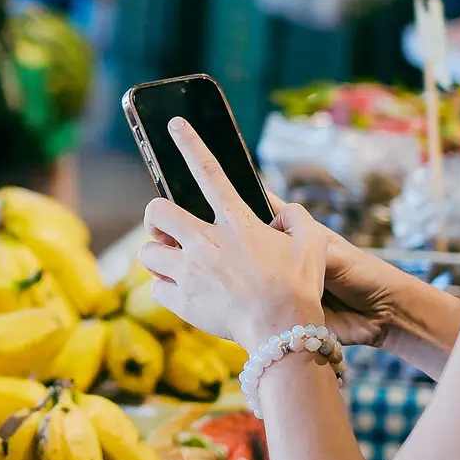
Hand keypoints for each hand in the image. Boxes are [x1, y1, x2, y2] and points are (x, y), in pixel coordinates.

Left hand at [136, 118, 329, 347]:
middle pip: (156, 212)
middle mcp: (206, 241)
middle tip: (167, 230)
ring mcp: (189, 271)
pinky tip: (181, 292)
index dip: (190, 143)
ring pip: (146, 252)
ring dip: (157, 256)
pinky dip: (164, 288)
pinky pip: (155, 287)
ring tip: (173, 264)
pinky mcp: (180, 300)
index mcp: (236, 223)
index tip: (174, 124)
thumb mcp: (313, 246)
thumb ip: (299, 219)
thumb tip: (286, 212)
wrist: (282, 334)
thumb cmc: (299, 290)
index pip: (209, 172)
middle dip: (155, 217)